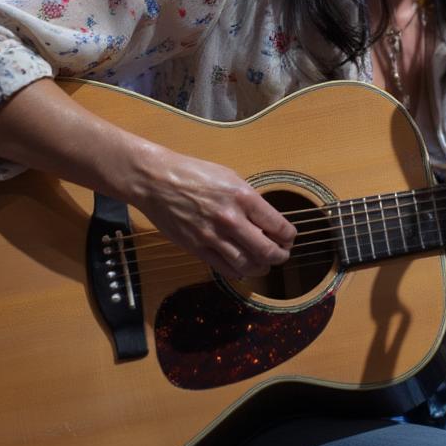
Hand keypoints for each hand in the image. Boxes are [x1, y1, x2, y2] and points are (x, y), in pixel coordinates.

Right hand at [134, 147, 296, 279]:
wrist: (157, 181)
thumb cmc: (193, 173)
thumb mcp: (230, 177)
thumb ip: (249, 200)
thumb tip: (265, 219)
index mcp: (243, 197)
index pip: (278, 226)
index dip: (289, 236)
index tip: (289, 237)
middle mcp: (231, 219)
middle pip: (267, 250)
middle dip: (280, 255)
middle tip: (282, 254)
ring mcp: (213, 236)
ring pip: (248, 264)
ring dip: (262, 267)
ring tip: (265, 264)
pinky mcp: (197, 248)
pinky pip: (225, 269)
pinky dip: (240, 272)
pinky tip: (244, 267)